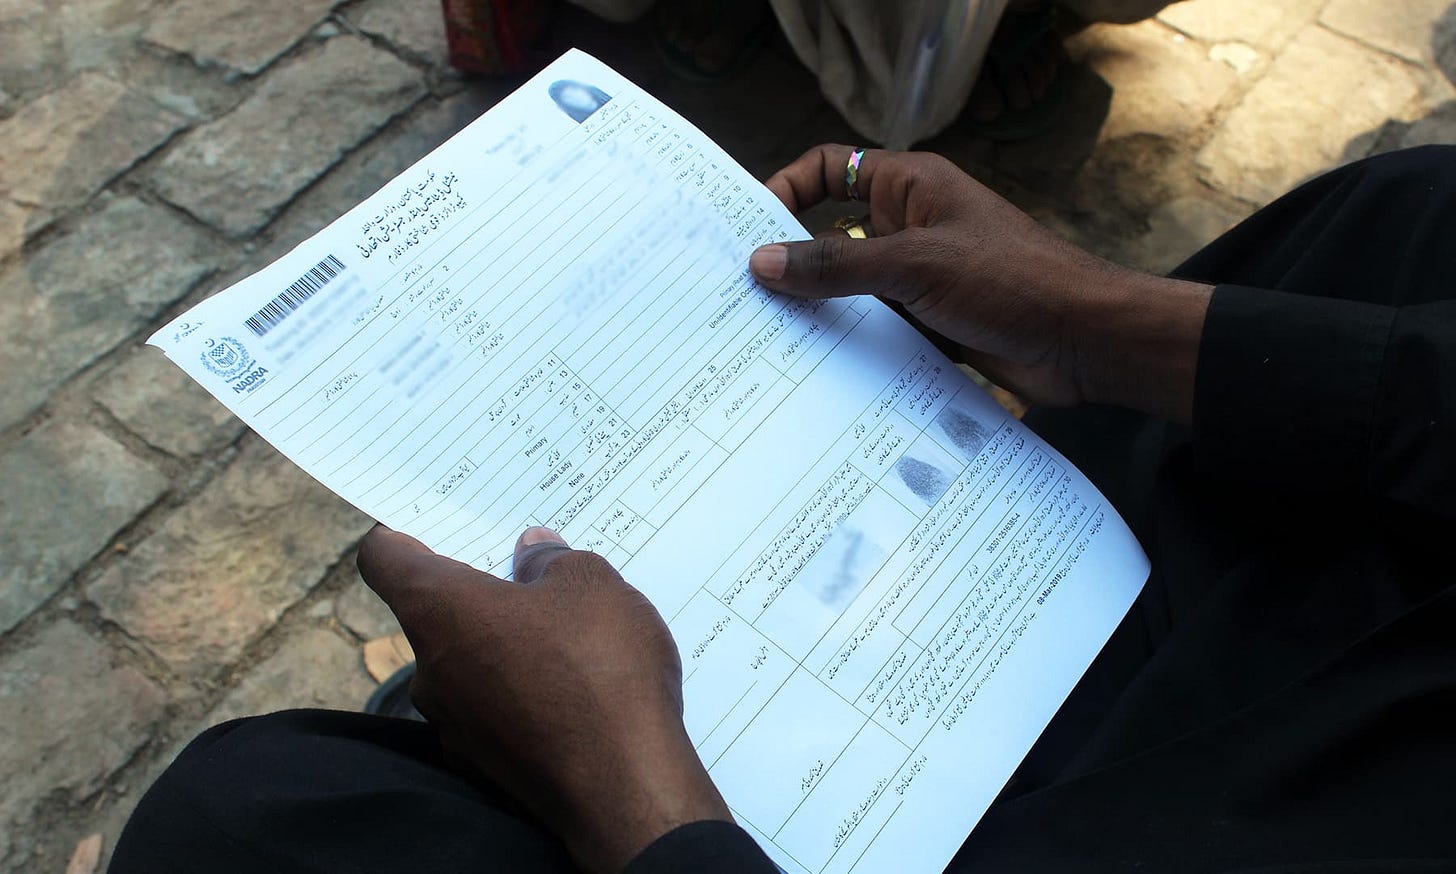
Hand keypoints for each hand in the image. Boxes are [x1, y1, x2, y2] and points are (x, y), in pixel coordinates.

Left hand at [357, 525, 730, 872]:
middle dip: (483, 596)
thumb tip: (532, 553)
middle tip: (536, 580)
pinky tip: (576, 696)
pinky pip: (496, 714)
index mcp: (440, 610)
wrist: (622, 787)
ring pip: (470, 667)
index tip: (431, 529)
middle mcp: (430, 670)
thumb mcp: (591, 585)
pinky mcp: (484, 767)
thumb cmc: (599, 671)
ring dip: (507, 649)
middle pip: (437, 615)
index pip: (384, 558)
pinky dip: (524, 698)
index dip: (403, 535)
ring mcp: (454, 726)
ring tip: (573, 640)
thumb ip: (552, 561)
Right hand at [749, 144, 1212, 423]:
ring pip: (851, 289)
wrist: (1085, 342)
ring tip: (766, 340)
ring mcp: (920, 278)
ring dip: (819, 311)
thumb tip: (763, 263)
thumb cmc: (1013, 281)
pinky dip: (850, 346)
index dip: (786, 189)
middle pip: (831, 233)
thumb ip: (837, 266)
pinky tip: (816, 371)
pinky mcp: (931, 323)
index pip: (830, 168)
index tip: (749, 230)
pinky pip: (875, 329)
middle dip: (791, 261)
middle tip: (740, 294)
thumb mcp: (915, 266)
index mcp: (910, 187)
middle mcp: (911, 226)